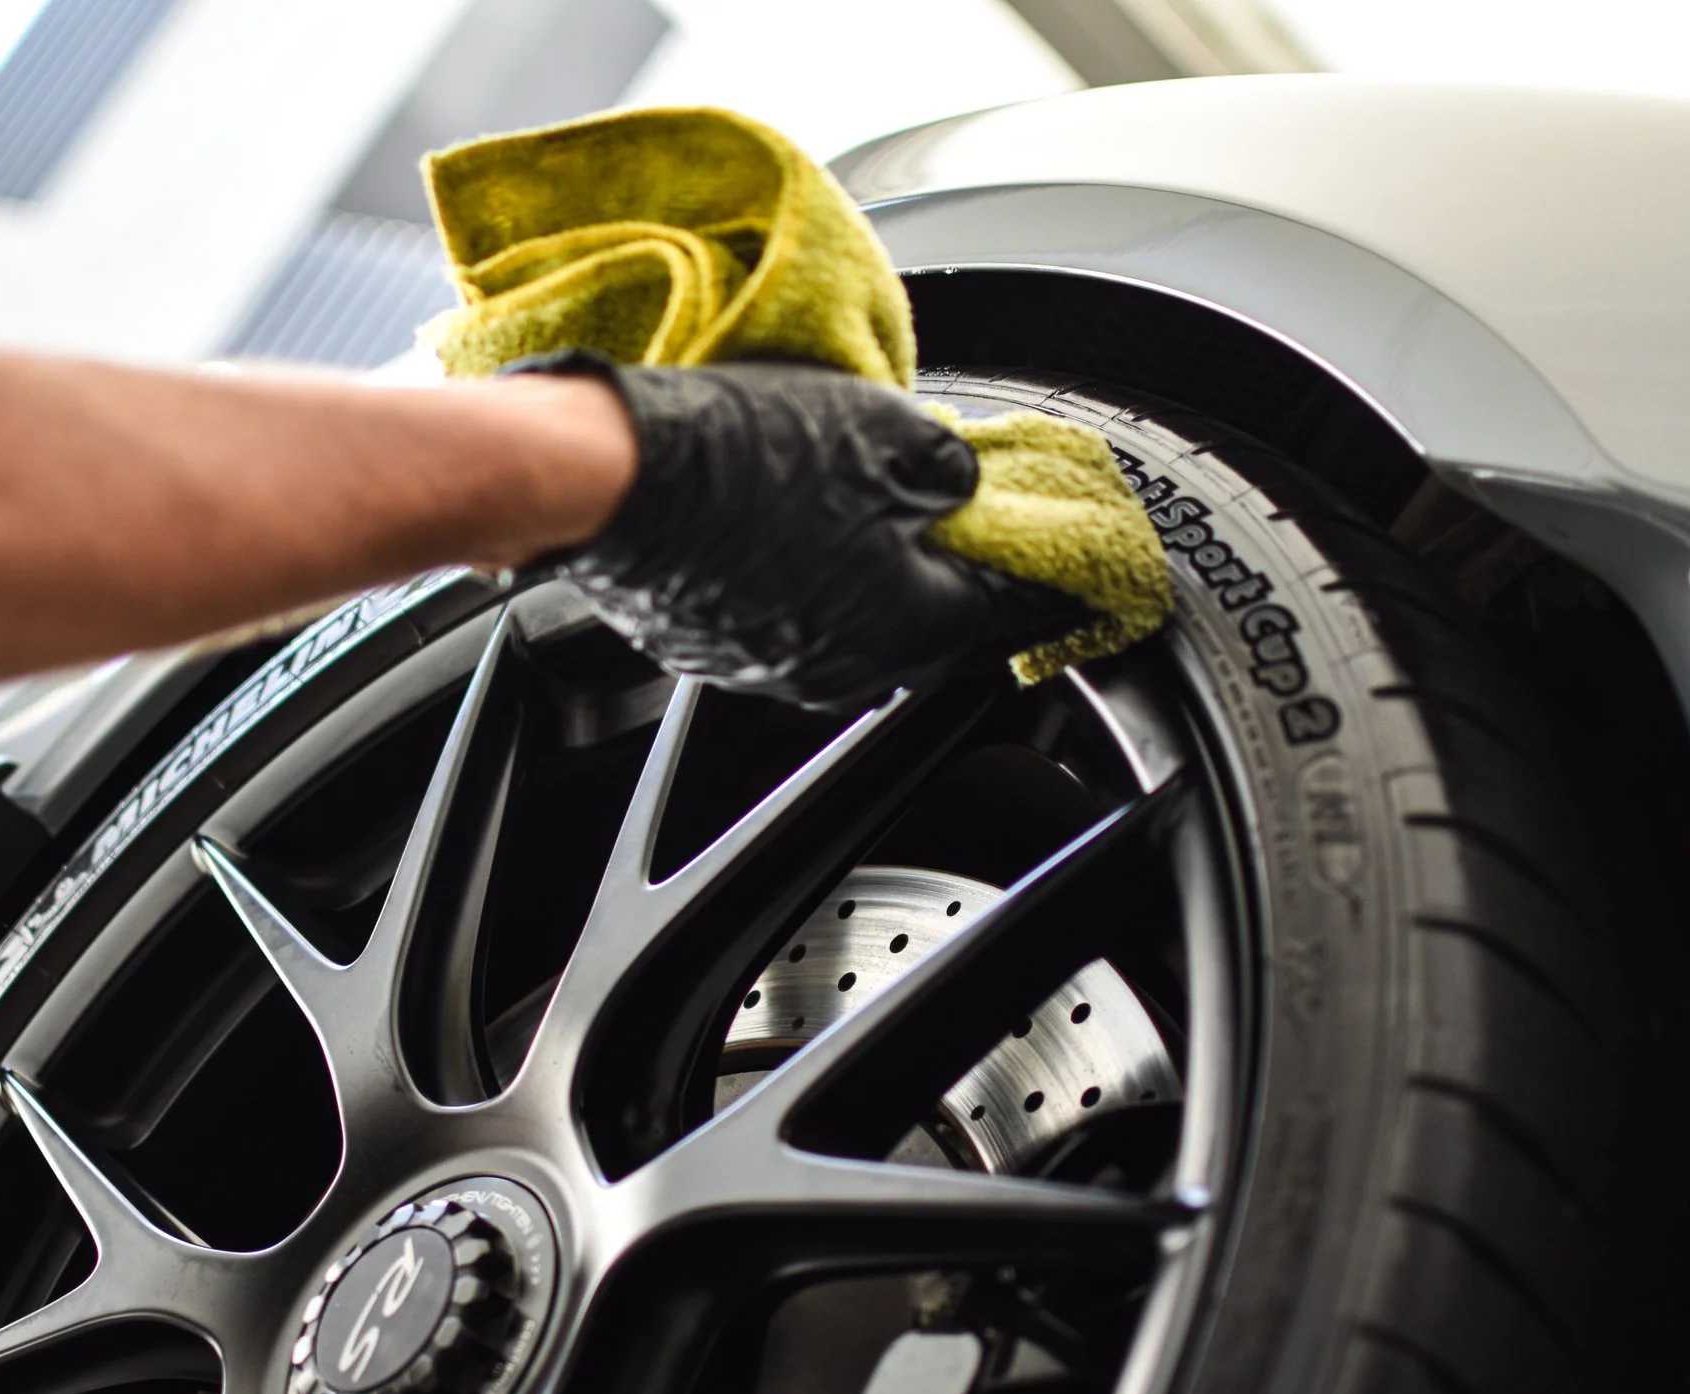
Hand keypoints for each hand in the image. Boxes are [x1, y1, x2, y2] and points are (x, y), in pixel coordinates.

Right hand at [504, 352, 1090, 710]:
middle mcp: (844, 667)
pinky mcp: (708, 644)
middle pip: (929, 627)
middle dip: (954, 574)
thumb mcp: (885, 429)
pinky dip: (805, 573)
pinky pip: (784, 612)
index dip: (1051, 582)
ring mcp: (769, 664)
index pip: (1009, 613)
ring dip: (872, 571)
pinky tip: (787, 515)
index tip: (1081, 571)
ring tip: (867, 502)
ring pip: (852, 622)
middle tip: (972, 522)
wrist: (609, 476)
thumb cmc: (741, 455)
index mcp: (907, 625)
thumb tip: (956, 481)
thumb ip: (947, 467)